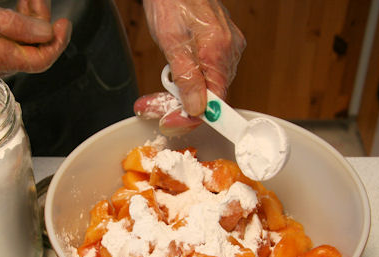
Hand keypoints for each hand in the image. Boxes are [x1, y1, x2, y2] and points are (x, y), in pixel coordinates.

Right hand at [0, 0, 71, 74]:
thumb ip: (17, 26)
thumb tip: (46, 34)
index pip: (42, 59)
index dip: (58, 42)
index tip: (64, 23)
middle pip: (33, 51)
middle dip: (42, 25)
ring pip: (21, 47)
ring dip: (30, 23)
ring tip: (28, 0)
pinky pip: (8, 45)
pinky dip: (16, 28)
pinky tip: (15, 12)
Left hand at [135, 0, 244, 135]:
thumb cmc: (172, 0)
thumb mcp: (172, 42)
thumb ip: (187, 78)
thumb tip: (197, 109)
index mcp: (219, 52)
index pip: (215, 101)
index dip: (193, 117)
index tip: (173, 123)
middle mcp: (228, 52)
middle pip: (208, 96)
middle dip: (178, 106)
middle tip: (151, 109)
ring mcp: (225, 49)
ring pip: (203, 87)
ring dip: (178, 95)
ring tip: (153, 97)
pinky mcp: (217, 47)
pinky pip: (203, 74)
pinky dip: (185, 81)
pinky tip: (170, 78)